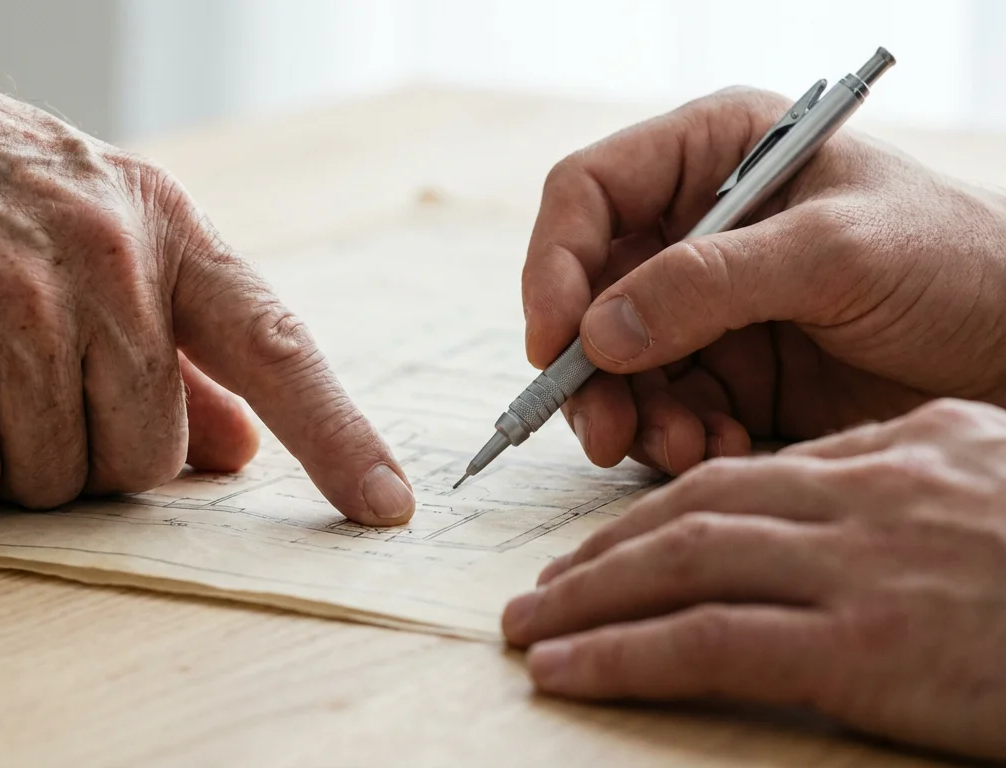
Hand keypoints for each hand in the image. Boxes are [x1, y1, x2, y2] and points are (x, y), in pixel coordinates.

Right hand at [0, 0, 415, 523]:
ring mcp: (22, 304)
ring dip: (8, 462)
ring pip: (58, 479)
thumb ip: (175, 349)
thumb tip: (237, 450)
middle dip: (91, 459)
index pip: (277, 347)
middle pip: (150, 457)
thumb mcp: (91, 232)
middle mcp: (109, 264)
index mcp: (165, 231)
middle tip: (23, 391)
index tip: (387, 507)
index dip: (339, 436)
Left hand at [501, 398, 1005, 760]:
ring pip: (683, 565)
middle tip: (541, 588)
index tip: (614, 546)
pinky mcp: (865, 648)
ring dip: (590, 599)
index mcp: (907, 452)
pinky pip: (707, 643)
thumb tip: (842, 499)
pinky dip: (622, 654)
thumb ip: (919, 484)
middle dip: (606, 551)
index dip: (667, 508)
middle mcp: (871, 494)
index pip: (755, 471)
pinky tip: (567, 671)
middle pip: (699, 508)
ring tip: (529, 629)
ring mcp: (864, 568)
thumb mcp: (1005, 488)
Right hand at [523, 87, 1005, 474]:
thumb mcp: (837, 254)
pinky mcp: (729, 370)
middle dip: (589, 365)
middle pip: (587, 291)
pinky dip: (673, 437)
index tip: (554, 341)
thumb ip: (711, 285)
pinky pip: (663, 406)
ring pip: (616, 361)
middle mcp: (695, 228)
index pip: (590, 194)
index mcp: (714, 156)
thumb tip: (597, 333)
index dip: (555, 264)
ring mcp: (708, 304)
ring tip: (677, 447)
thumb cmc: (959, 263)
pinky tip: (714, 450)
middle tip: (602, 426)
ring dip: (631, 412)